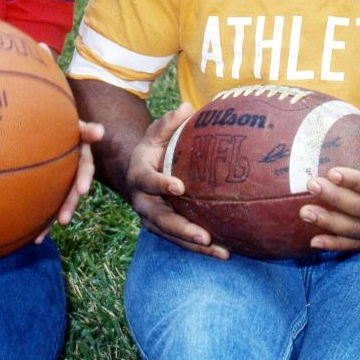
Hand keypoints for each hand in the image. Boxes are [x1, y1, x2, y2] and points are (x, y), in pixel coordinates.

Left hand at [34, 118, 104, 240]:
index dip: (84, 178)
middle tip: (63, 220)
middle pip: (72, 191)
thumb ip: (86, 128)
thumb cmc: (59, 121)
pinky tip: (30, 237)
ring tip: (39, 238)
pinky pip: (44, 204)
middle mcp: (73, 171)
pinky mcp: (48, 187)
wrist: (44, 122)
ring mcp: (61, 180)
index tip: (82, 190)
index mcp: (81, 156)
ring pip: (58, 202)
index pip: (85, 167)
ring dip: (50, 220)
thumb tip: (101, 131)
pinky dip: (39, 220)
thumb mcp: (72, 122)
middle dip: (68, 206)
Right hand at [127, 103, 229, 259]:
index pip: (148, 180)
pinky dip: (200, 248)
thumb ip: (168, 123)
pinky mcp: (163, 229)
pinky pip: (181, 241)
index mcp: (139, 175)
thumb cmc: (151, 150)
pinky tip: (224, 252)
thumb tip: (187, 107)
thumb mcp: (154, 134)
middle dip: (181, 229)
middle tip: (203, 235)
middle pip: (160, 219)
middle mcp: (142, 202)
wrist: (135, 173)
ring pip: (172, 236)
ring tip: (221, 251)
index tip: (179, 186)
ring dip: (195, 246)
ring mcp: (152, 219)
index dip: (161, 184)